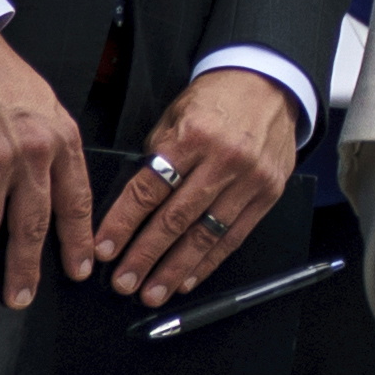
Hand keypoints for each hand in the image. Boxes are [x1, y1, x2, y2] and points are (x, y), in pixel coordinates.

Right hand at [0, 26, 95, 313]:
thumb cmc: (2, 77)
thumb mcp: (48, 107)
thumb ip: (55, 148)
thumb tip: (56, 189)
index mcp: (61, 142)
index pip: (75, 202)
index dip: (76, 241)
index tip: (79, 270)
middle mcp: (32, 157)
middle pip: (31, 226)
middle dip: (24, 270)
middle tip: (19, 300)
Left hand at [94, 67, 303, 304]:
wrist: (270, 83)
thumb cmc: (216, 100)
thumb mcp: (176, 116)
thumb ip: (157, 158)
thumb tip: (130, 207)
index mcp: (193, 136)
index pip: (149, 188)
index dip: (123, 223)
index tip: (104, 249)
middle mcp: (223, 159)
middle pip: (176, 218)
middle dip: (145, 255)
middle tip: (123, 282)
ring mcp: (250, 178)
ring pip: (205, 234)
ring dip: (175, 269)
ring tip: (152, 292)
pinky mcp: (268, 193)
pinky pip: (235, 236)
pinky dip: (209, 261)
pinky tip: (189, 279)